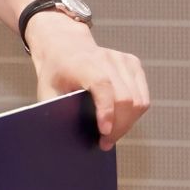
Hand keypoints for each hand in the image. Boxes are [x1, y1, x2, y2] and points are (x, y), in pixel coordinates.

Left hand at [26, 15, 149, 148]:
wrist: (64, 46)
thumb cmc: (55, 74)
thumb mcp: (46, 93)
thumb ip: (57, 112)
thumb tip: (69, 139)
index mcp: (81, 63)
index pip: (102, 85)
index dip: (107, 111)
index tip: (104, 132)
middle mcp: (105, 58)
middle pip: (125, 98)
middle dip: (118, 127)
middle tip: (105, 143)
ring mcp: (122, 59)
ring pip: (138, 100)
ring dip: (127, 123)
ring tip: (112, 135)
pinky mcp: (133, 64)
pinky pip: (143, 96)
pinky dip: (134, 113)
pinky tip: (120, 120)